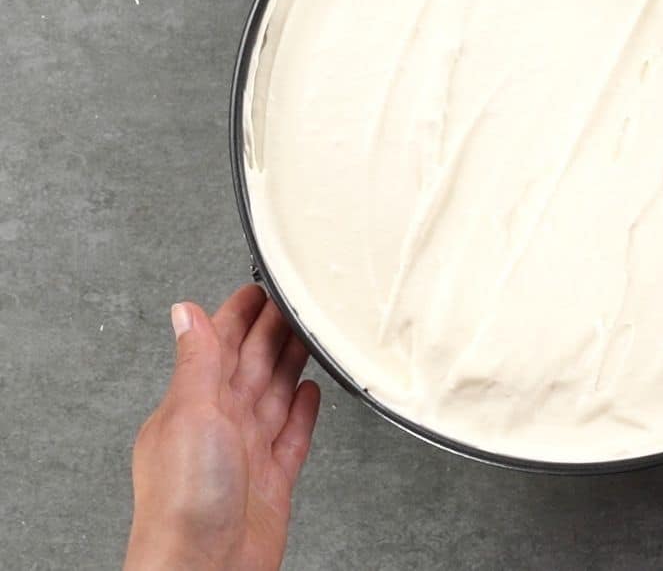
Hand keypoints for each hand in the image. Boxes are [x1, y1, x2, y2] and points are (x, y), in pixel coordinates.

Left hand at [125, 286, 320, 570]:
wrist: (205, 570)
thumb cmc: (185, 504)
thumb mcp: (190, 414)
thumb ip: (196, 361)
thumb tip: (186, 312)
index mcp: (193, 404)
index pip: (220, 344)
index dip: (241, 313)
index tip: (260, 286)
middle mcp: (219, 424)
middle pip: (254, 362)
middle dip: (274, 329)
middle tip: (297, 300)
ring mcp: (247, 451)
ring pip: (277, 392)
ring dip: (293, 360)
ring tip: (310, 334)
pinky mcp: (273, 478)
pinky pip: (293, 433)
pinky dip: (305, 409)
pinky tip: (312, 394)